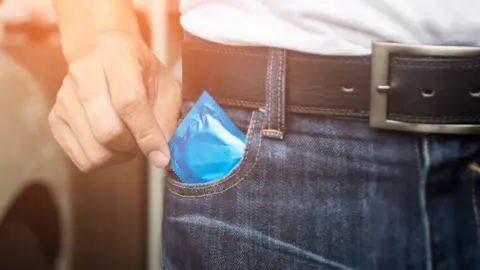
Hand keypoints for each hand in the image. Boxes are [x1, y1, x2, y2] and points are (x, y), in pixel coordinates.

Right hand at [49, 31, 180, 171]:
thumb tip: (162, 155)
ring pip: (94, 151)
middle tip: (142, 142)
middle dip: (132, 147)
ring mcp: (65, 99)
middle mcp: (84, 76)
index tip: (161, 156)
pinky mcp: (55, 118)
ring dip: (118, 156)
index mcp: (118, 60)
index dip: (146, 135)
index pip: (129, 103)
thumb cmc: (139, 71)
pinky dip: (102, 159)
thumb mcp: (165, 85)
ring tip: (127, 141)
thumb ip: (167, 117)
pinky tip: (110, 144)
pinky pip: (81, 158)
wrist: (100, 50)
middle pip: (107, 131)